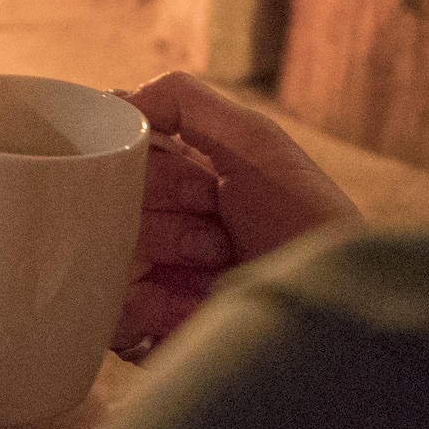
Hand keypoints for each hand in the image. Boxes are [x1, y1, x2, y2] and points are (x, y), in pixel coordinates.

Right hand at [117, 73, 359, 351]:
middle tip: (212, 229)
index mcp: (187, 179)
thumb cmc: (305, 225)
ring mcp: (155, 278)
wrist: (326, 317)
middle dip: (161, 215)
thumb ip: (183, 99)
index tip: (202, 185)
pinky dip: (148, 308)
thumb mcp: (255, 141)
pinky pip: (108, 312)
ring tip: (213, 269)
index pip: (123, 156)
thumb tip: (115, 99)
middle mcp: (166, 225)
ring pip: (102, 255)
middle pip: (107, 205)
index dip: (154, 168)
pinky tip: (194, 308)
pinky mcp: (148, 329)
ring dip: (159, 259)